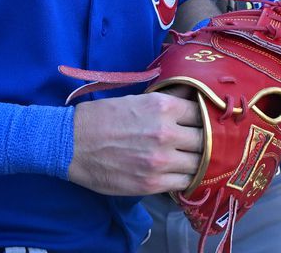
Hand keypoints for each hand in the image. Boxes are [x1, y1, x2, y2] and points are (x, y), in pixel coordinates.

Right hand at [67, 92, 202, 194]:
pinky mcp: (151, 183)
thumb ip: (169, 102)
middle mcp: (166, 132)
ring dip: (198, 161)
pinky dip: (186, 178)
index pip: (203, 113)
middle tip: (204, 143)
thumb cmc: (103, 117)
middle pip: (206, 139)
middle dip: (207, 141)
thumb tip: (193, 98)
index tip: (208, 123)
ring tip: (195, 159)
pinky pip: (184, 183)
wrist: (72, 143)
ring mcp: (160, 160)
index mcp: (164, 106)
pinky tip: (182, 173)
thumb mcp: (139, 99)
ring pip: (199, 163)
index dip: (207, 119)